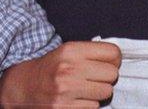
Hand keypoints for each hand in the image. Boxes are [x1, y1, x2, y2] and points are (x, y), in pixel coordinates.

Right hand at [0, 41, 120, 107]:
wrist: (23, 87)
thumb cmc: (52, 68)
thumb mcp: (68, 52)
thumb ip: (92, 52)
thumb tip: (118, 58)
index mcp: (72, 50)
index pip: (113, 53)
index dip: (115, 60)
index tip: (109, 64)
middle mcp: (69, 69)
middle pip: (113, 74)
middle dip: (106, 77)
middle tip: (94, 78)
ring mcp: (66, 91)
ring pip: (106, 92)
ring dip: (98, 92)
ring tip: (84, 89)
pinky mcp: (64, 108)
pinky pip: (94, 107)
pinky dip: (88, 105)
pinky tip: (76, 99)